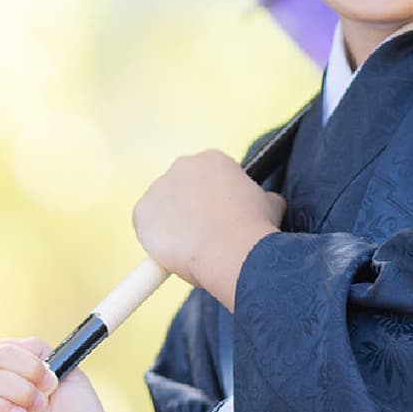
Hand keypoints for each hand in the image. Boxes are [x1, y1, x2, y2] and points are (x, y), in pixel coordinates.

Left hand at [132, 149, 286, 296]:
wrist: (234, 250)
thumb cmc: (255, 228)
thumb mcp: (270, 203)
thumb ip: (262, 197)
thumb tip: (268, 202)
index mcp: (211, 159)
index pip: (206, 176)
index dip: (214, 199)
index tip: (220, 217)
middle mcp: (181, 165)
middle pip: (181, 188)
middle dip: (190, 208)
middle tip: (205, 234)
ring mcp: (158, 188)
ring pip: (163, 208)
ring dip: (173, 224)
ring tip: (193, 248)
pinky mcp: (142, 212)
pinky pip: (147, 227)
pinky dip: (156, 240)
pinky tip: (176, 253)